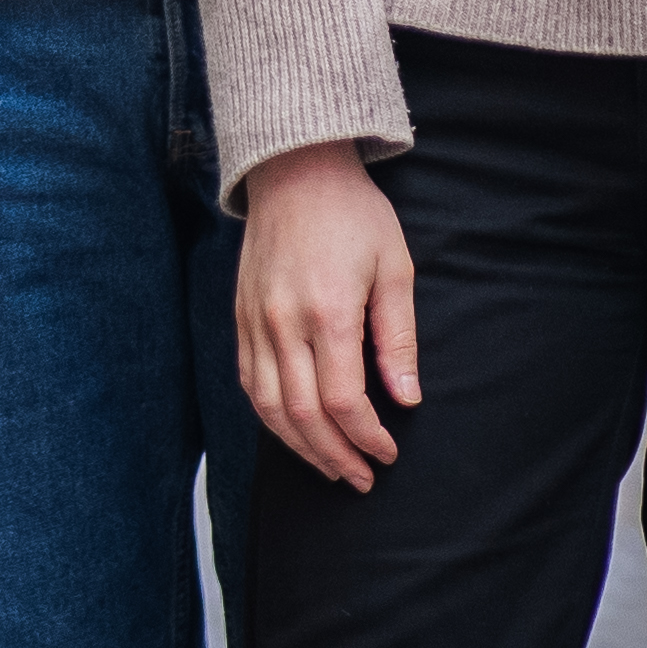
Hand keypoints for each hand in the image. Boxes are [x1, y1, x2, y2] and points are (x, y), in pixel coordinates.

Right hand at [231, 141, 419, 489]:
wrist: (294, 169)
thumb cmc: (353, 214)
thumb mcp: (394, 268)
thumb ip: (398, 338)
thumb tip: (406, 398)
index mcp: (328, 312)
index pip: (344, 401)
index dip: (367, 438)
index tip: (389, 453)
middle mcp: (283, 323)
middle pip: (304, 415)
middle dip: (336, 456)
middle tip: (362, 478)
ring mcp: (255, 322)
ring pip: (269, 408)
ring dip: (301, 447)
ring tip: (331, 467)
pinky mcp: (241, 317)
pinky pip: (249, 383)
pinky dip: (270, 418)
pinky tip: (294, 431)